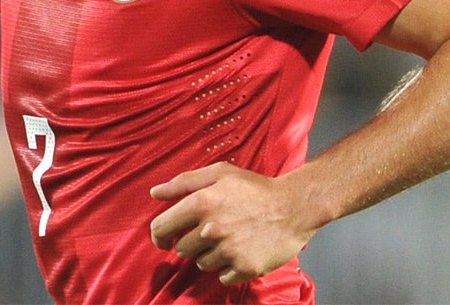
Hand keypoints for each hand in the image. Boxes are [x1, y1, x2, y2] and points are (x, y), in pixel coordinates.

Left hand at [149, 162, 314, 285]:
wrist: (294, 206)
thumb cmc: (255, 188)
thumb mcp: (219, 173)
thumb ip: (183, 182)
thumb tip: (154, 193)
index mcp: (201, 203)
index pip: (160, 228)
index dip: (159, 235)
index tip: (165, 238)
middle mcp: (211, 229)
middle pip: (181, 250)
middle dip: (189, 243)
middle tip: (208, 233)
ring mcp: (228, 251)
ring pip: (201, 264)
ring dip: (209, 255)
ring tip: (228, 239)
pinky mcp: (245, 268)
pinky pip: (222, 277)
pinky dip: (228, 268)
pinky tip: (240, 251)